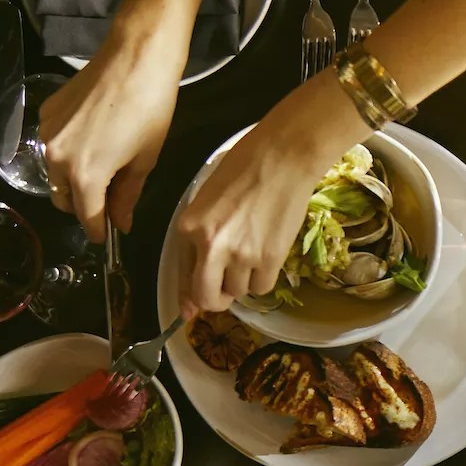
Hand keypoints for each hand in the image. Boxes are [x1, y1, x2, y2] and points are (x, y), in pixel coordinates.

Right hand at [35, 20, 187, 239]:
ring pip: (55, 175)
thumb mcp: (145, 160)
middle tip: (109, 201)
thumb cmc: (150, 108)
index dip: (99, 230)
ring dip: (74, 181)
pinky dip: (68, 154)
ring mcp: (47, 135)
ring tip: (104, 170)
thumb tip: (120, 221)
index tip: (106, 235)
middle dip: (84, 206)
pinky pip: (53, 147)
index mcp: (86, 175)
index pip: (87, 217)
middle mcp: (57, 158)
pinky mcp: (46, 114)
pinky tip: (93, 142)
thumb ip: (128, 196)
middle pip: (64, 199)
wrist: (135, 59)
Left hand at [174, 78, 364, 317]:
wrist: (283, 158)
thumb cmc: (242, 169)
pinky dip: (261, 279)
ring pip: (238, 292)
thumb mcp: (207, 200)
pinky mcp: (271, 258)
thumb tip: (193, 293)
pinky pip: (262, 287)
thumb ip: (197, 241)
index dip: (189, 295)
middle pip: (208, 298)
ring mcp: (243, 254)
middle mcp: (212, 246)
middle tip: (223, 289)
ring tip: (250, 256)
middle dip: (214, 300)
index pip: (183, 276)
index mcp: (189, 227)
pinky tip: (264, 257)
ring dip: (241, 283)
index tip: (191, 306)